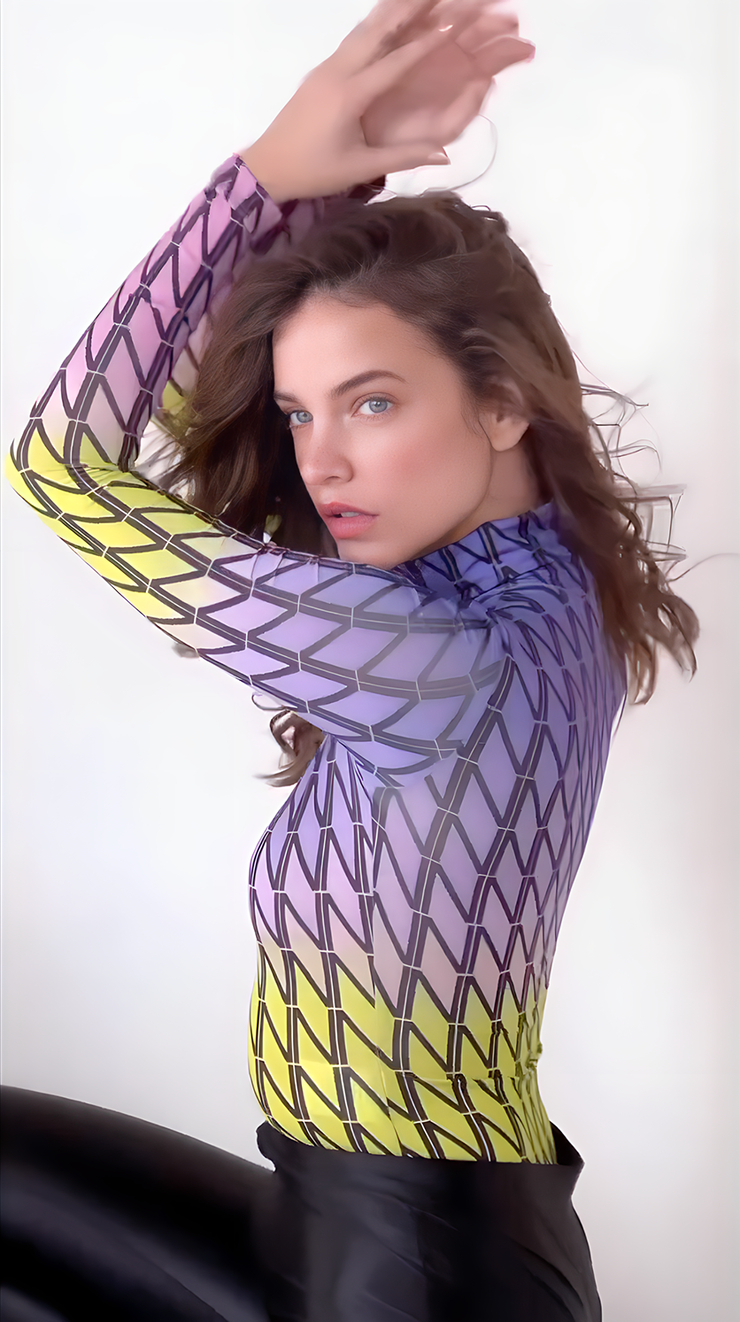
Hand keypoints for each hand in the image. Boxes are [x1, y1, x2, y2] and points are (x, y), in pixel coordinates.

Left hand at [239, 0, 533, 202]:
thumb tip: (445, 155)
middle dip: (408, 8)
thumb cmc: (313, 173)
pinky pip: (353, 40)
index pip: (394, 63)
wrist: (267, 167)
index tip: (450, 26)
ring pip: (363, 29)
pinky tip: (387, 19)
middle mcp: (337, 72)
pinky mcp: (321, 71)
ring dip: (391, 11)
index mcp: (348, 96)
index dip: (425, 45)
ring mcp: (326, 67)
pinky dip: (375, 25)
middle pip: (377, 30)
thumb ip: (404, 157)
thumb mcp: (360, 168)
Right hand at [362, 0, 533, 153]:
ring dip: (470, 6)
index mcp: (465, 76)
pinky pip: (422, 16)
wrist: (369, 138)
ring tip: (484, 1)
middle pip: (480, 29)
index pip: (494, 56)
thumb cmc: (405, 136)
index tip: (525, 45)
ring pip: (455, 16)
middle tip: (508, 14)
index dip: (511, 48)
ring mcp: (430, 42)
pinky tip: (445, 3)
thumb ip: (468, 106)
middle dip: (496, 18)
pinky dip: (432, 8)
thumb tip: (489, 80)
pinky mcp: (406, 35)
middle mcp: (451, 55)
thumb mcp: (444, 128)